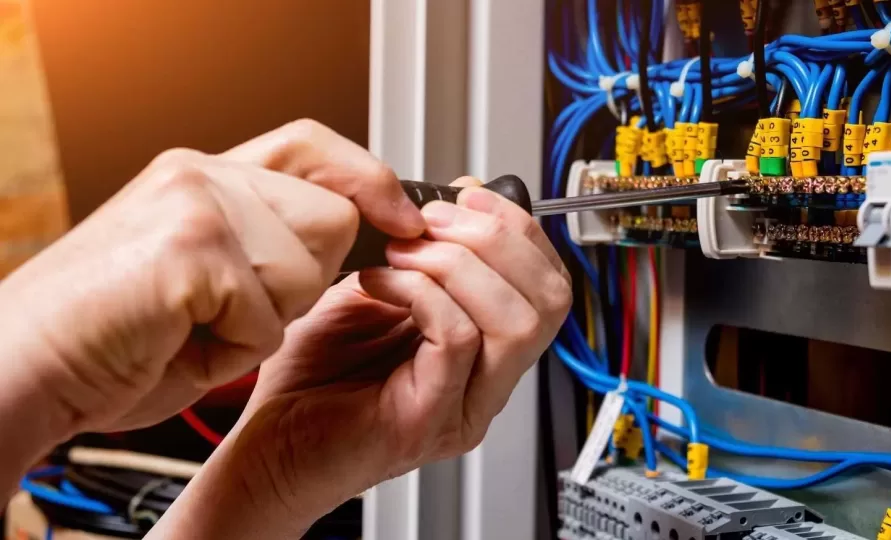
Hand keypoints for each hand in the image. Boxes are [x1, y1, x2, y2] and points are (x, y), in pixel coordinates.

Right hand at [0, 120, 424, 493]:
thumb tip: (349, 236)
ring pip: (307, 271)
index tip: (404, 217)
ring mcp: (198, 204)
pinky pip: (267, 317)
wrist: (19, 369)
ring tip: (192, 329)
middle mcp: (201, 175)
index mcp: (202, 176)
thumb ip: (264, 242)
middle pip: (332, 219)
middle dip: (300, 284)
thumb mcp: (201, 278)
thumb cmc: (106, 338)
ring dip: (263, 323)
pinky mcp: (194, 247)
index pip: (311, 146)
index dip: (366, 179)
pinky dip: (231, 351)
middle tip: (222, 312)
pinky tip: (177, 345)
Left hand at [147, 178, 571, 538]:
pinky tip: (379, 283)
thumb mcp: (377, 287)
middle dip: (495, 239)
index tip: (467, 196)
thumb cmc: (312, 377)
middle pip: (549, 300)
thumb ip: (424, 247)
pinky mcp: (428, 420)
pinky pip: (457, 339)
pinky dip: (420, 293)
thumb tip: (462, 193)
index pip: (551, 284)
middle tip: (431, 223)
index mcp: (488, 349)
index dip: (518, 229)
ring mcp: (465, 405)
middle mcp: (488, 382)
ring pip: (515, 321)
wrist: (266, 445)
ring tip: (402, 254)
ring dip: (458, 265)